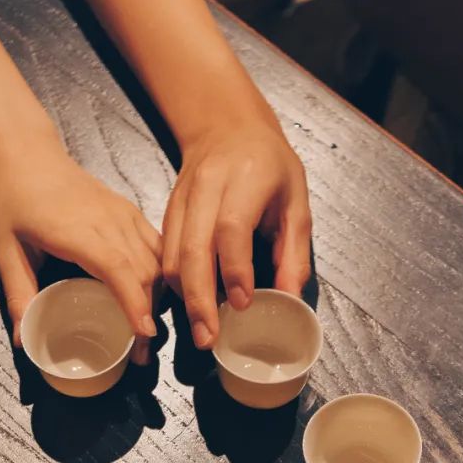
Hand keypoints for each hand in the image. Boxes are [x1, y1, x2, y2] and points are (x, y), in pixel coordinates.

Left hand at [0, 140, 160, 358]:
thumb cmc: (13, 199)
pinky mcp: (129, 211)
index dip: (134, 304)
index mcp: (77, 231)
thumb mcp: (6, 249)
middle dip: (149, 313)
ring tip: (149, 328)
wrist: (26, 153)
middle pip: (144, 272)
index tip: (144, 336)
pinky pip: (157, 245)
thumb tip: (22, 342)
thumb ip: (18, 294)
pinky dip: (162, 273)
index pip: (118, 269)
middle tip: (143, 353)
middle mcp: (108, 221)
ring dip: (158, 296)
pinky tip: (156, 295)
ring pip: (156, 261)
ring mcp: (123, 214)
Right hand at [163, 106, 311, 348]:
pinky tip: (192, 303)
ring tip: (201, 329)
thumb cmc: (270, 166)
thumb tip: (290, 300)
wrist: (227, 126)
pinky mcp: (169, 209)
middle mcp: (207, 185)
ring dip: (184, 296)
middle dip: (200, 297)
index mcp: (245, 179)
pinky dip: (176, 281)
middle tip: (209, 336)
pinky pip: (165, 250)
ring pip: (173, 252)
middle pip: (194, 247)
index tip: (243, 302)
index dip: (235, 268)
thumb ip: (294, 253)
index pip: (232, 228)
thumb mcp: (297, 203)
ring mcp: (183, 197)